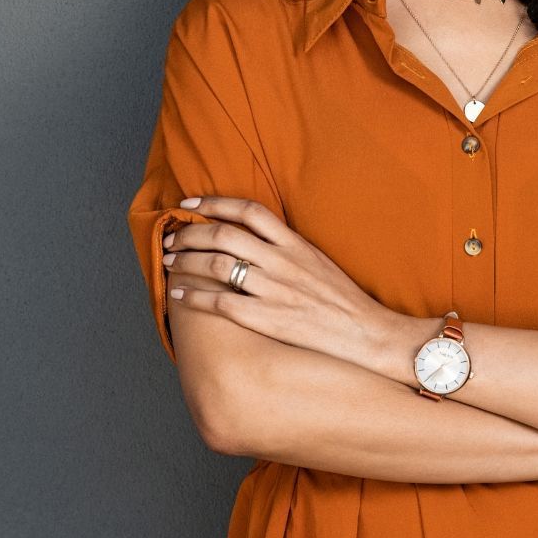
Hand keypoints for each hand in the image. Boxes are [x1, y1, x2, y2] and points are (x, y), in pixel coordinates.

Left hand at [160, 196, 404, 372]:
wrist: (367, 334)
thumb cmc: (344, 301)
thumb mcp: (318, 261)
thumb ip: (288, 248)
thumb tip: (255, 239)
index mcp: (295, 244)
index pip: (249, 211)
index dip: (215, 203)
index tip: (190, 204)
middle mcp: (283, 261)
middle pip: (224, 234)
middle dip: (190, 233)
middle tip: (172, 237)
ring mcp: (275, 290)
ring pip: (218, 265)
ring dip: (186, 261)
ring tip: (169, 262)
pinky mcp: (269, 318)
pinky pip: (222, 303)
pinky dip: (195, 297)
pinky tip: (179, 296)